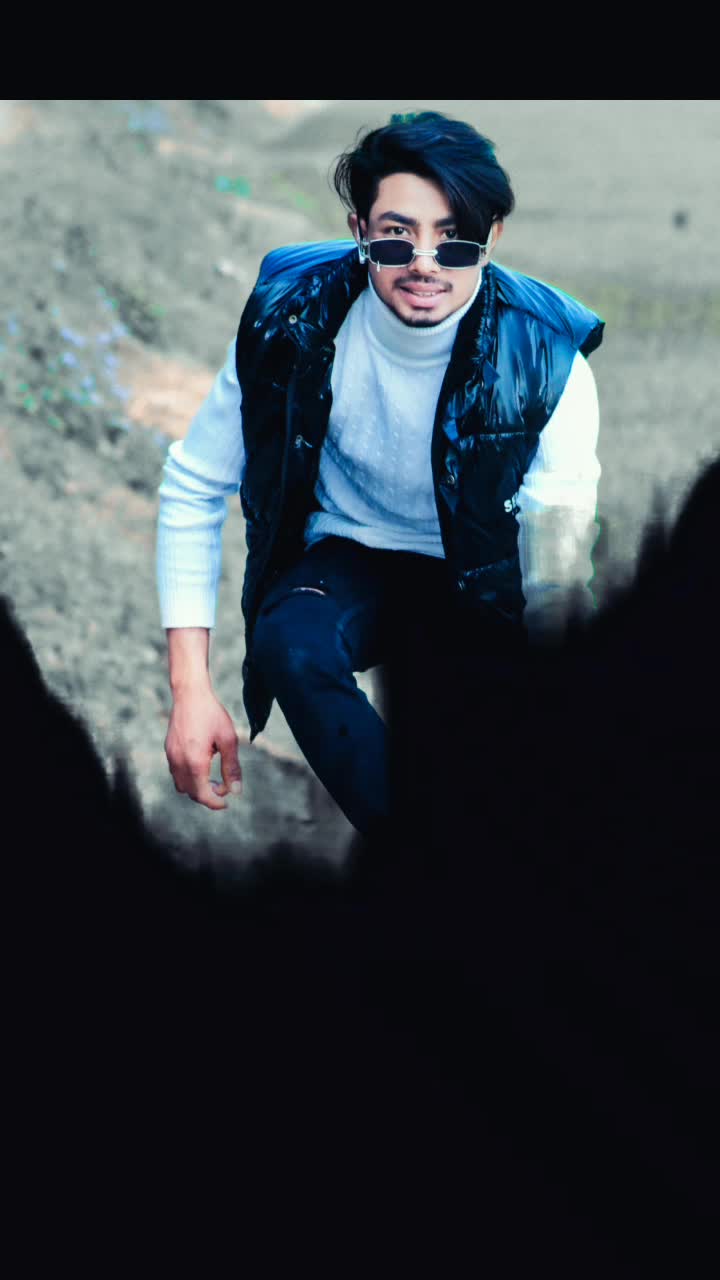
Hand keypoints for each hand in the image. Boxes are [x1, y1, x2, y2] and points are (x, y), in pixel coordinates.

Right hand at [164, 688, 242, 810]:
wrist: (190, 694)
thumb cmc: (212, 714)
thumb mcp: (228, 740)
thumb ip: (232, 767)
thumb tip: (236, 791)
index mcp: (194, 761)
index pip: (202, 795)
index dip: (215, 803)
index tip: (227, 802)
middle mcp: (178, 762)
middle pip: (191, 793)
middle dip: (207, 795)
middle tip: (223, 786)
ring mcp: (171, 756)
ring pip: (181, 785)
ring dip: (197, 787)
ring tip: (213, 777)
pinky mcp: (168, 750)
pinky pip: (176, 773)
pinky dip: (189, 777)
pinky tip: (202, 764)